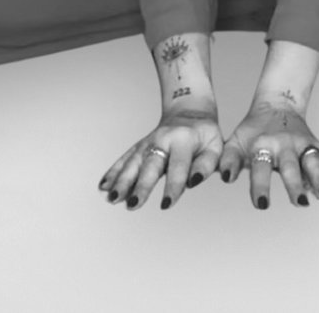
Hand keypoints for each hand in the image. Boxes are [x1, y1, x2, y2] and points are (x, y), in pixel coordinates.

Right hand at [98, 108, 223, 211]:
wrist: (189, 113)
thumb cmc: (204, 136)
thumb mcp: (215, 147)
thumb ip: (206, 164)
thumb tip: (195, 181)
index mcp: (183, 139)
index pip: (178, 166)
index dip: (173, 186)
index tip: (166, 204)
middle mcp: (162, 140)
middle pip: (150, 165)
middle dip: (140, 185)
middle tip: (133, 204)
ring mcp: (147, 143)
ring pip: (133, 162)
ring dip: (121, 181)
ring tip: (112, 198)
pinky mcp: (138, 147)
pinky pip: (124, 160)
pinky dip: (113, 172)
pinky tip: (103, 186)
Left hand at [219, 101, 318, 208]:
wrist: (276, 105)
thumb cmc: (252, 131)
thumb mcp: (235, 142)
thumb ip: (228, 161)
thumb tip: (226, 178)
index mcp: (262, 146)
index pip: (260, 168)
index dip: (260, 186)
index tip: (262, 205)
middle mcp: (284, 144)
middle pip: (291, 166)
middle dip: (296, 184)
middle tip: (300, 202)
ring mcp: (301, 143)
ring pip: (312, 160)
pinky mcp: (314, 143)